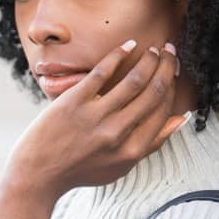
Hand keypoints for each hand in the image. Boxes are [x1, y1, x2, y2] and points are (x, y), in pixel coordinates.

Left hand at [0, 40, 186, 218]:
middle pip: (153, 93)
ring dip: (149, 60)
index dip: (172, 88)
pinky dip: (119, 56)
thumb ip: (151, 144)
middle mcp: (117, 134)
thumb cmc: (80, 170)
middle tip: (171, 52)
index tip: (174, 71)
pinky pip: (102, 73)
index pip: (162, 112)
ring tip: (155, 48)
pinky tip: (129, 45)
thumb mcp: (120, 166)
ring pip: (133, 81)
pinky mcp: (74, 102)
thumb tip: (180, 119)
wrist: (38, 173)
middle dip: (167, 68)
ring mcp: (95, 117)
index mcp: (132, 151)